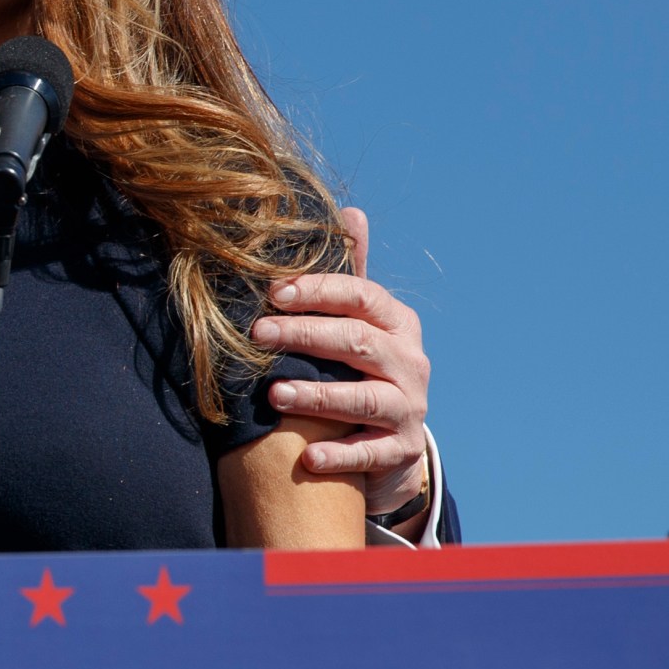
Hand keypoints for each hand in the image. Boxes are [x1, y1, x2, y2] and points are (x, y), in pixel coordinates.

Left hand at [251, 207, 431, 516]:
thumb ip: (352, 275)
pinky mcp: (400, 450)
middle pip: (359, 342)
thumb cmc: (362, 370)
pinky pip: (370, 453)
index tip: (275, 292)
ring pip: (364, 398)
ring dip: (318, 395)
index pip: (363, 297)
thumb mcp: (362, 322)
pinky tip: (307, 459)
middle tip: (258, 333)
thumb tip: (351, 210)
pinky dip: (340, 455)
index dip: (320, 291)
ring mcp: (409, 408)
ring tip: (274, 393)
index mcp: (397, 324)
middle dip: (306, 335)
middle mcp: (409, 362)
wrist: (391, 442)